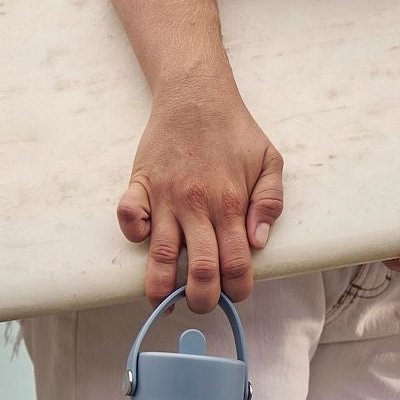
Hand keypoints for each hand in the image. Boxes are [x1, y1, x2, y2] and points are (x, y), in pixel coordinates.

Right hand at [118, 67, 285, 316]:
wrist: (195, 94)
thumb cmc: (233, 130)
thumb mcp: (270, 160)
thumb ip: (269, 202)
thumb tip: (258, 242)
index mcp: (231, 204)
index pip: (236, 263)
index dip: (237, 290)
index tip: (235, 295)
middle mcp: (198, 206)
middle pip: (200, 270)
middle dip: (203, 300)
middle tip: (202, 305)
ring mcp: (166, 197)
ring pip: (161, 255)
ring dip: (162, 287)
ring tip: (165, 302)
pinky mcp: (141, 185)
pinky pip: (129, 217)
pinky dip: (133, 233)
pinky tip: (144, 240)